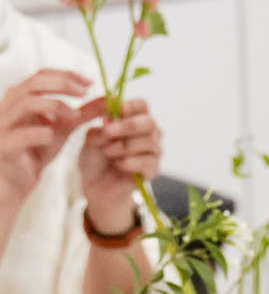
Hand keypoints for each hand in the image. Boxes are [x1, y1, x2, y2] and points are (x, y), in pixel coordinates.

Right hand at [0, 70, 90, 206]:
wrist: (20, 179)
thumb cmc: (38, 150)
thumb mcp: (65, 128)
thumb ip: (85, 113)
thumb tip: (110, 98)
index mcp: (20, 98)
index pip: (41, 75)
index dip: (66, 75)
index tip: (90, 82)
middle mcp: (7, 107)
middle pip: (33, 83)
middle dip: (62, 84)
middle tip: (85, 93)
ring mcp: (2, 125)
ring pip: (27, 104)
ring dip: (55, 106)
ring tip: (75, 117)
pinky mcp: (3, 146)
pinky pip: (21, 135)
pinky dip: (42, 133)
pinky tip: (53, 137)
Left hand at [76, 96, 161, 233]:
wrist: (94, 187)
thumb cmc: (94, 160)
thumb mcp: (90, 140)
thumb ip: (100, 127)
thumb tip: (109, 117)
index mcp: (133, 120)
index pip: (142, 105)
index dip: (132, 106)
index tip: (117, 110)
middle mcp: (148, 134)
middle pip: (149, 122)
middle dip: (129, 125)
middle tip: (109, 131)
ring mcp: (153, 152)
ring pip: (150, 142)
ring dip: (125, 146)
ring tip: (107, 152)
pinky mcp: (153, 170)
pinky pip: (148, 162)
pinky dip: (130, 161)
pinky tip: (118, 164)